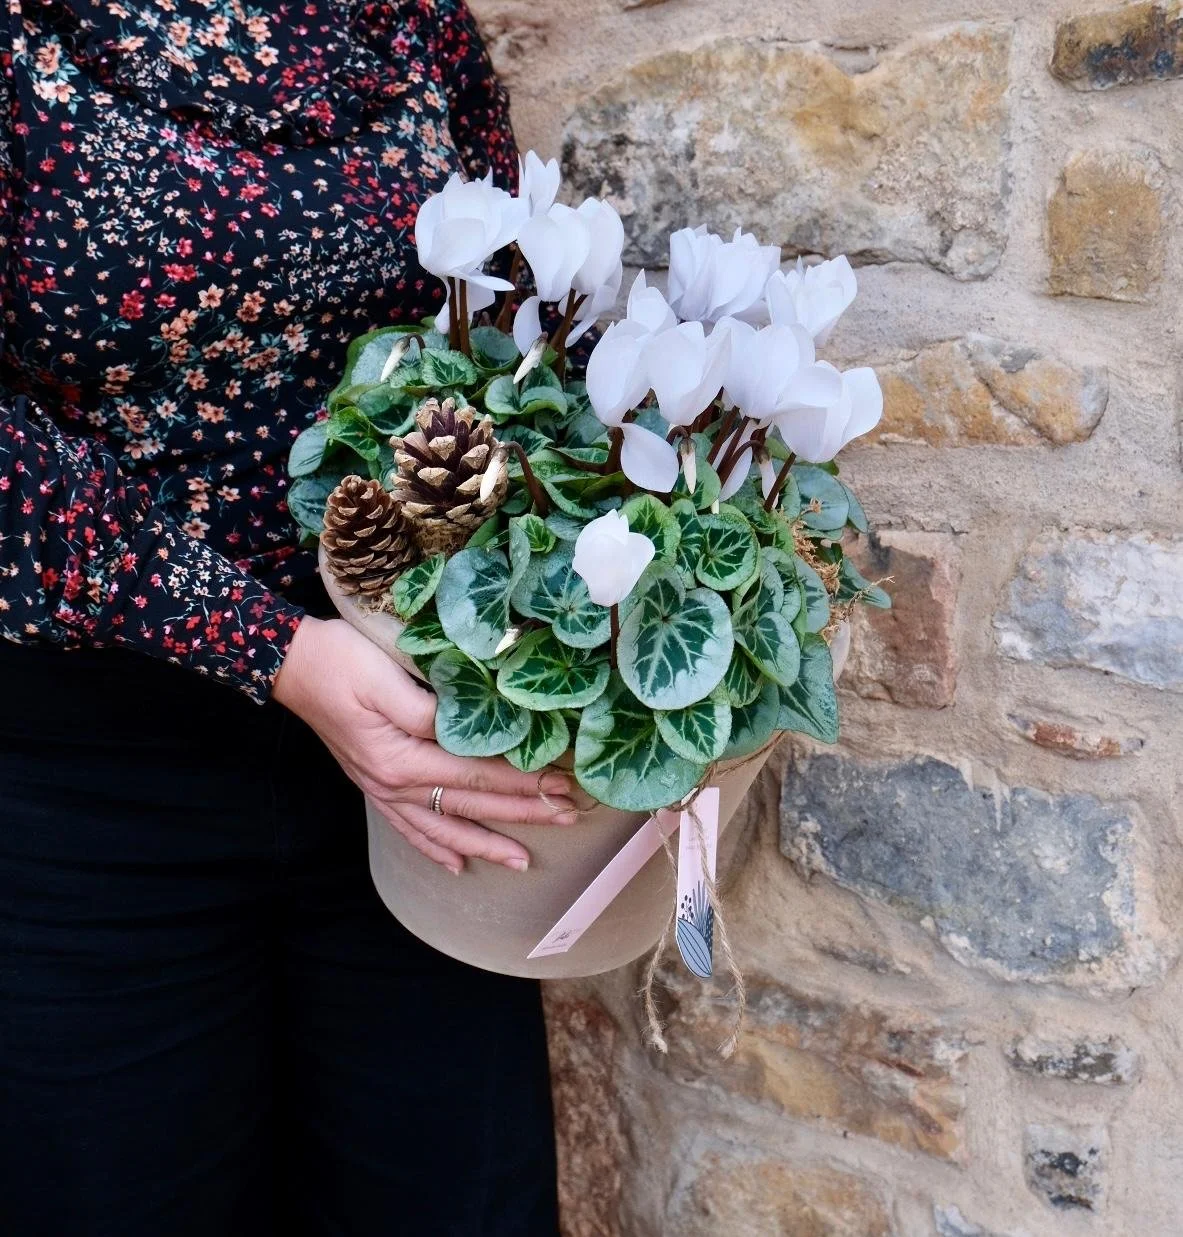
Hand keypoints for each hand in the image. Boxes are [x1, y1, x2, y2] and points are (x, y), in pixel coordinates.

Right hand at [272, 616, 578, 872]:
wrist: (289, 663)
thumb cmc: (339, 659)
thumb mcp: (387, 675)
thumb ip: (430, 709)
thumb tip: (473, 731)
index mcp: (402, 757)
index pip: (477, 775)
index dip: (523, 781)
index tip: (562, 784)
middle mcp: (394, 783)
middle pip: (470, 804)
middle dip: (523, 812)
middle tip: (569, 817)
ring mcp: (382, 788)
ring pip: (444, 826)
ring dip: (486, 843)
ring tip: (523, 862)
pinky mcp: (373, 783)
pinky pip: (409, 828)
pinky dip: (435, 847)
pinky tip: (456, 864)